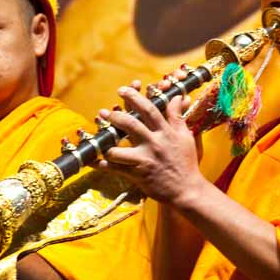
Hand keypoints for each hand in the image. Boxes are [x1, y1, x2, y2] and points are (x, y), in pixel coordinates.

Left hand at [97, 85, 206, 207]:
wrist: (187, 189)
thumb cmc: (186, 162)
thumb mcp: (185, 136)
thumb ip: (177, 116)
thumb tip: (177, 97)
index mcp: (165, 132)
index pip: (149, 109)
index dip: (134, 98)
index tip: (123, 90)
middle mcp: (154, 143)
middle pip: (131, 125)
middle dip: (115, 116)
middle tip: (104, 112)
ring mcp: (145, 160)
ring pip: (119, 150)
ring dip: (106, 143)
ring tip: (98, 136)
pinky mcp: (138, 175)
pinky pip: (115, 169)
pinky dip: (102, 165)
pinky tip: (93, 160)